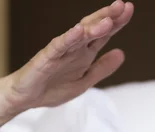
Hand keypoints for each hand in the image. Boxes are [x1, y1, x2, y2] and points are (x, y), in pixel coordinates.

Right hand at [0, 0, 133, 114]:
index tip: (129, 10)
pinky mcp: (46, 58)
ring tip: (108, 20)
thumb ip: (102, 68)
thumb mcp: (84, 81)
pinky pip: (58, 46)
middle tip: (122, 6)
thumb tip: (122, 53)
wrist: (25, 98)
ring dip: (93, 27)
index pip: (103, 34)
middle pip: (92, 28)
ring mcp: (60, 51)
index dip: (117, 23)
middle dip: (107, 17)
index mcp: (84, 53)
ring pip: (79, 36)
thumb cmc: (52, 88)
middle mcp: (74, 48)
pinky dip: (69, 39)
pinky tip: (79, 31)